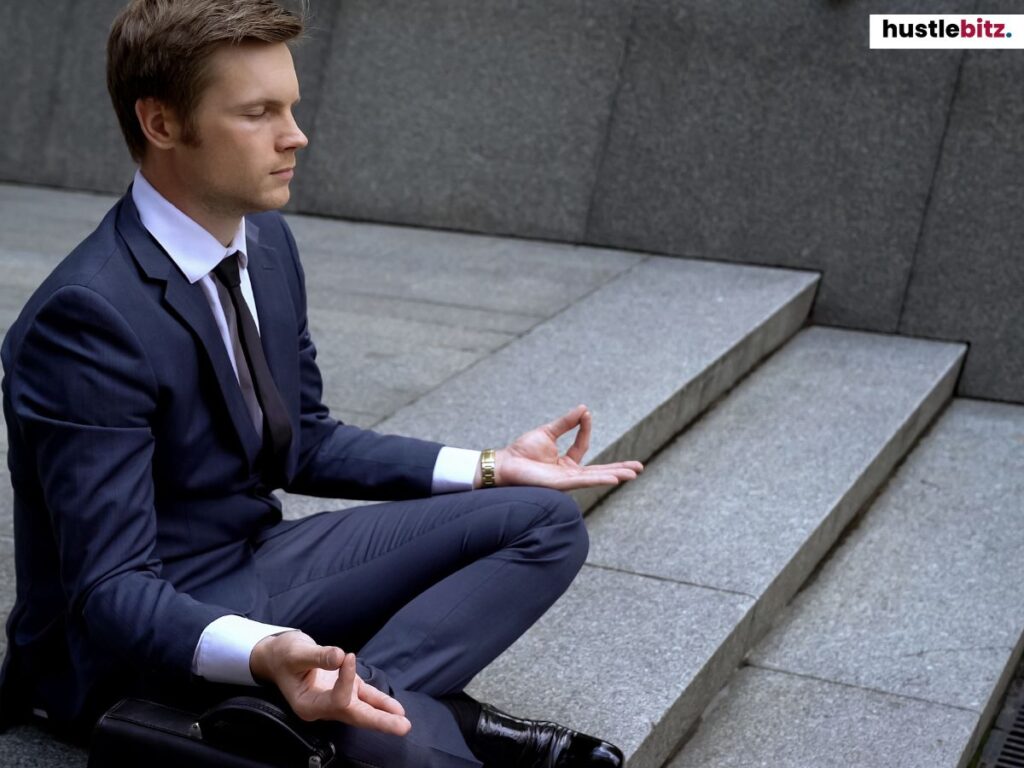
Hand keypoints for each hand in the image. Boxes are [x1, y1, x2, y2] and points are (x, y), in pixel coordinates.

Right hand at [250, 630, 409, 734]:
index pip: (337, 700)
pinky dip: (380, 702)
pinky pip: (365, 698)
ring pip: (363, 710)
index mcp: (309, 705)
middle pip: (355, 716)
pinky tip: (396, 709)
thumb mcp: (296, 653)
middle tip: (403, 726)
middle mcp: (324, 708)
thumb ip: (317, 656)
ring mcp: (336, 699)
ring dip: (384, 716)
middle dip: (380, 721)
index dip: (346, 679)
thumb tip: (339, 656)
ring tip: (404, 723)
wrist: (279, 656)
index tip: (347, 656)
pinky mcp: (345, 689)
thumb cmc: (283, 655)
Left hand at [483, 404, 643, 490]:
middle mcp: (568, 473)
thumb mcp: (548, 432)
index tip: (586, 414)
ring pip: (596, 477)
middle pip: (600, 470)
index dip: (586, 428)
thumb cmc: (521, 451)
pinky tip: (614, 478)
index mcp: (565, 462)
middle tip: (639, 467)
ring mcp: (566, 480)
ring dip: (616, 474)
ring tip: (634, 473)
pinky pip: (584, 481)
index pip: (583, 445)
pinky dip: (599, 479)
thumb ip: (566, 423)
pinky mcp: (561, 484)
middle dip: (619, 468)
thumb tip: (584, 408)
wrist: (506, 464)